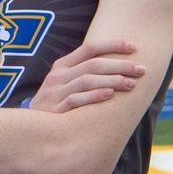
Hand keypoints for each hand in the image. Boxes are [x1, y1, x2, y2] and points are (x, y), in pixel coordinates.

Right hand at [26, 38, 145, 113]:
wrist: (30, 129)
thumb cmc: (57, 104)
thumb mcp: (66, 84)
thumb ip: (86, 74)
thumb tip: (122, 67)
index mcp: (62, 65)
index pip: (89, 48)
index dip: (112, 44)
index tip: (134, 47)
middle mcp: (57, 76)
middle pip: (92, 64)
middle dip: (120, 65)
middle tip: (141, 70)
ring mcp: (55, 92)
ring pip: (86, 80)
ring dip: (112, 80)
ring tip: (132, 84)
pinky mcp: (54, 109)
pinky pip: (76, 99)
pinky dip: (94, 95)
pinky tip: (110, 95)